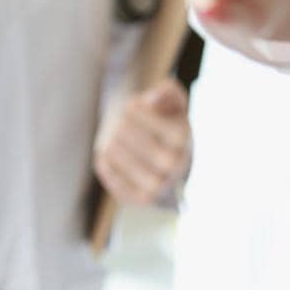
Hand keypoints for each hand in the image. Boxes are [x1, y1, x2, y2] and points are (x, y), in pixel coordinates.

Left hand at [94, 79, 191, 205]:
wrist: (167, 160)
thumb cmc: (167, 123)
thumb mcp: (174, 102)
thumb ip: (168, 90)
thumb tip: (152, 98)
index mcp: (184, 139)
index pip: (151, 122)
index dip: (136, 112)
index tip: (132, 105)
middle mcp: (174, 166)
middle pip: (131, 138)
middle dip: (121, 125)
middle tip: (120, 121)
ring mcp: (157, 186)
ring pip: (116, 155)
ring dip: (110, 141)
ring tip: (115, 137)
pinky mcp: (139, 199)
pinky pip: (109, 174)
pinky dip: (105, 161)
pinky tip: (111, 154)